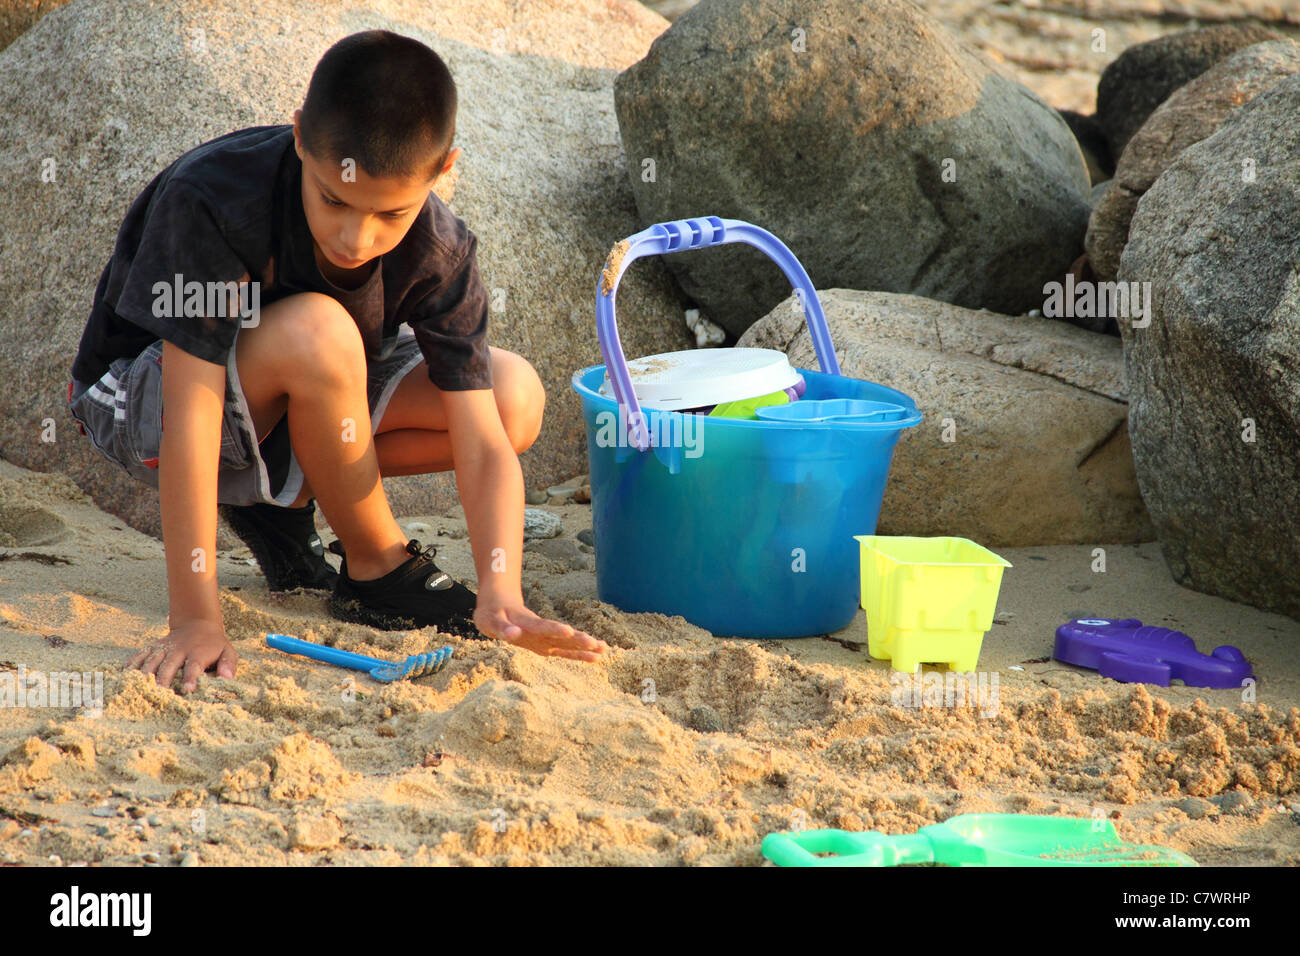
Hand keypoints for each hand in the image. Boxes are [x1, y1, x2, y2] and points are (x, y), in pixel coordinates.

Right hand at [128, 619, 237, 693]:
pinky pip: (140, 655)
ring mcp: (164, 648)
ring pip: (152, 660)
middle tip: (158, 695)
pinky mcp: (153, 647)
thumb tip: (227, 677)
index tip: (187, 690)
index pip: (194, 666)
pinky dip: (132, 664)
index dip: (190, 678)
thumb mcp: (227, 652)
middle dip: (163, 680)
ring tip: (139, 689)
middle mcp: (179, 649)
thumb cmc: (214, 645)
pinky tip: (125, 676)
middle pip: (169, 665)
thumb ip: (228, 665)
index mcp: (198, 653)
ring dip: (145, 674)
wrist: (197, 624)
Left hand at [474, 600, 607, 661]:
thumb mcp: (490, 621)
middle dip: (579, 640)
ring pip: (567, 642)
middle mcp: (540, 630)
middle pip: (562, 635)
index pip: (542, 626)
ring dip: (584, 645)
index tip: (568, 632)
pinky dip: (579, 653)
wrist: (500, 603)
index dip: (554, 630)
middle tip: (597, 645)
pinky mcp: (546, 644)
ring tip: (604, 649)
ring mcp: (545, 637)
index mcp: (526, 623)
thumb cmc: (492, 613)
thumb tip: (513, 634)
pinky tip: (595, 657)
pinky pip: (564, 650)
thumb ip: (502, 628)